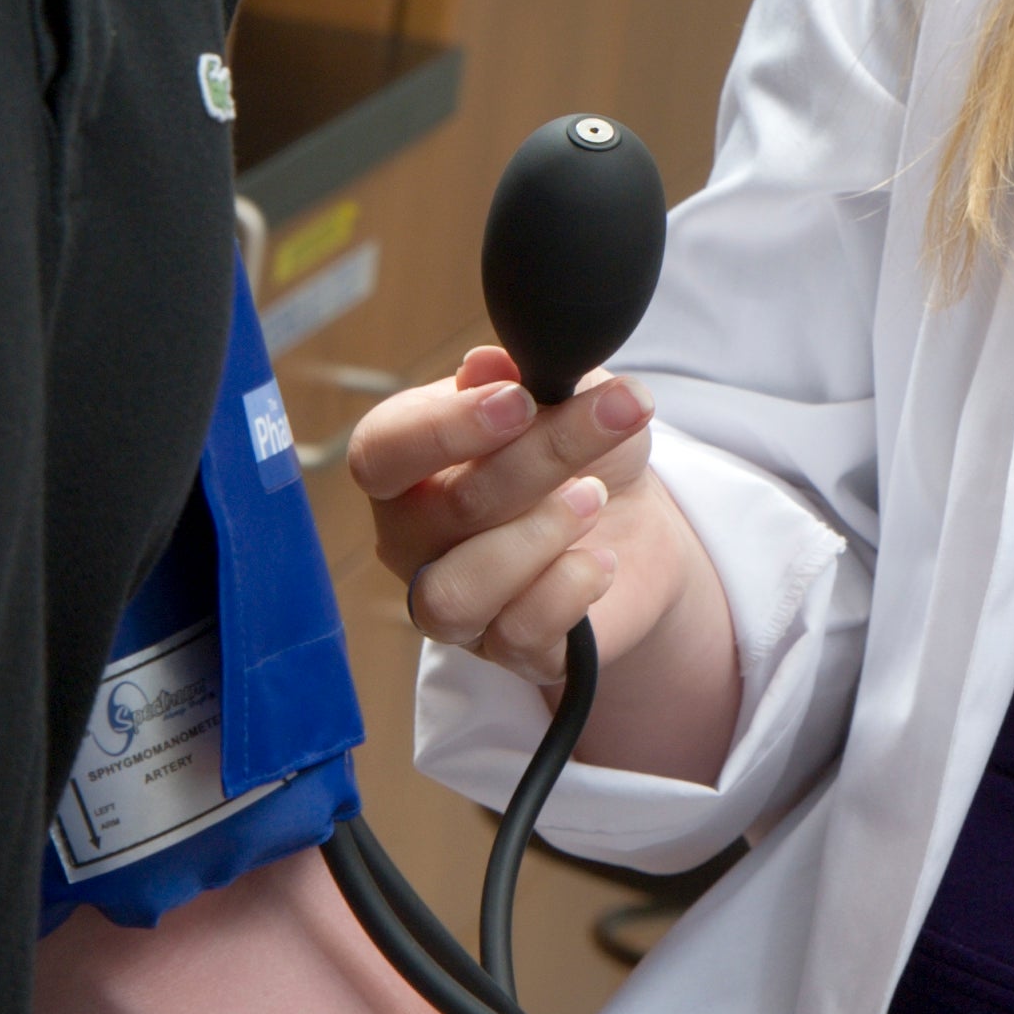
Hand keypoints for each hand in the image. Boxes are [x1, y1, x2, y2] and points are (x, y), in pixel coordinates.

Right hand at [349, 347, 683, 690]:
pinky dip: (569, 588)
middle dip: (542, 458)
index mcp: (405, 464)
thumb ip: (527, 377)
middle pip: (449, 509)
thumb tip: (487, 363)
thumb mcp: (566, 395)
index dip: (446, 428)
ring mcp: (453, 601)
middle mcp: (411, 538)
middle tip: (612, 418)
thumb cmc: (577, 449)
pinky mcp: (505, 650)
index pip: (383, 452)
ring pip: (458, 592)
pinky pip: (517, 633)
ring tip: (595, 498)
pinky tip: (602, 559)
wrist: (631, 518)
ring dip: (539, 536)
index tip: (520, 399)